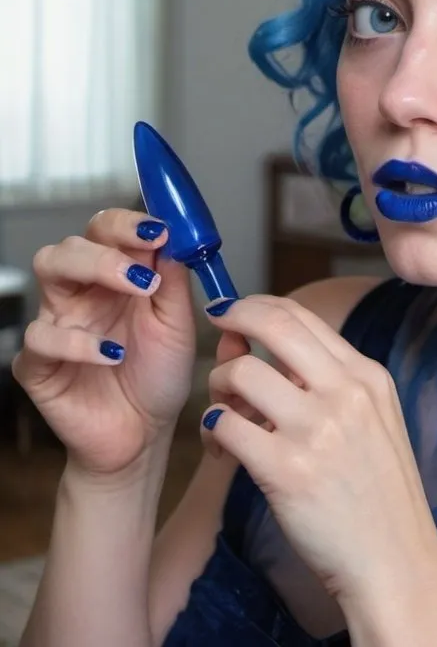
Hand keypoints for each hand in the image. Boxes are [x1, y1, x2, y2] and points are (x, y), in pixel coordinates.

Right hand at [13, 209, 196, 476]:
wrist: (144, 433)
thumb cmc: (159, 372)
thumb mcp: (179, 322)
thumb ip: (174, 279)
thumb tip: (175, 236)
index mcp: (117, 276)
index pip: (108, 230)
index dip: (129, 223)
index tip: (160, 230)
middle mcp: (82, 292)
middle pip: (72, 243)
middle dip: (109, 247)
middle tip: (145, 268)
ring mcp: (57, 323)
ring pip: (48, 270)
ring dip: (93, 270)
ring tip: (136, 291)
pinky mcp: (38, 364)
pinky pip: (41, 339)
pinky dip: (79, 342)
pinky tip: (112, 354)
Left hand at [199, 294, 436, 605]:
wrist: (394, 558)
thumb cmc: (378, 493)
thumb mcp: (372, 420)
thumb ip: (327, 383)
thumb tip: (266, 349)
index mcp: (367, 376)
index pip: (305, 316)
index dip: (260, 304)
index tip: (236, 310)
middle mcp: (346, 393)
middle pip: (274, 324)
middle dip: (235, 316)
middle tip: (215, 324)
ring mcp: (317, 430)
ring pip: (242, 372)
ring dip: (219, 384)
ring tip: (224, 409)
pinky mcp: (287, 470)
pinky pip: (227, 426)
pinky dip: (214, 428)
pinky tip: (223, 444)